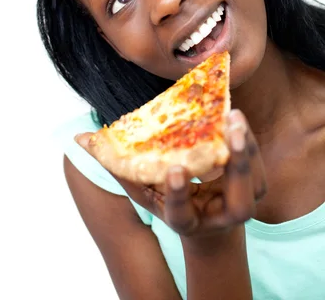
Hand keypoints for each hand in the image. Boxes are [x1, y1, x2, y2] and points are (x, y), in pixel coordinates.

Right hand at [76, 109, 266, 237]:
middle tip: (230, 131)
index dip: (178, 193)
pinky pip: (259, 167)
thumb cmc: (166, 198)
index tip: (174, 169)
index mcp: (185, 222)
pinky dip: (250, 142)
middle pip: (239, 204)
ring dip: (248, 149)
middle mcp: (216, 218)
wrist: (206, 220)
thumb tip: (79, 139)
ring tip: (234, 116)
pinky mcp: (254, 190)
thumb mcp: (140, 187)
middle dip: (237, 167)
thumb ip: (116, 165)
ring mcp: (240, 206)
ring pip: (255, 183)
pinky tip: (236, 116)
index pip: (181, 213)